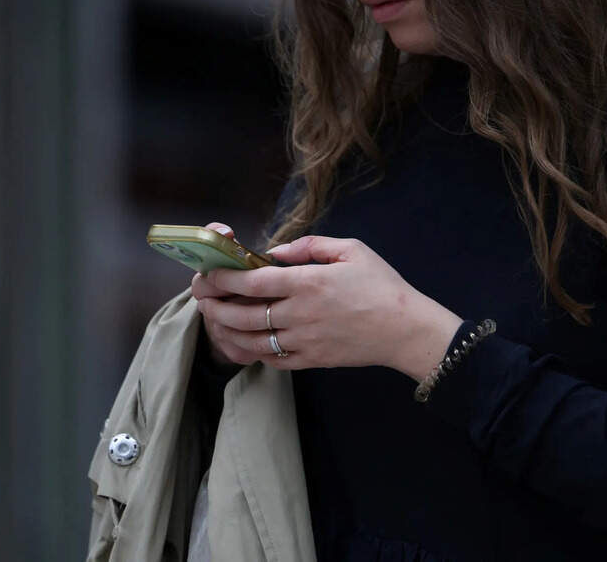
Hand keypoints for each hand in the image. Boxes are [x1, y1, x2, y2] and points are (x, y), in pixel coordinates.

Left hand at [196, 235, 462, 380]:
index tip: (208, 274)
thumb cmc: (381, 286)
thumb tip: (276, 251)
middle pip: (243, 313)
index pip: (253, 281)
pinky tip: (245, 342)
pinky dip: (253, 352)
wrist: (405, 329)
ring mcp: (304, 340)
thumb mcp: (352, 250)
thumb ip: (310, 246)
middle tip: (202, 298)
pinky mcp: (311, 360)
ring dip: (227, 331)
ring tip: (215, 321)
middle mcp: (300, 313)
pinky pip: (272, 360)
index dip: (224, 278)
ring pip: (252, 340)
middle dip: (215, 306)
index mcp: (309, 282)